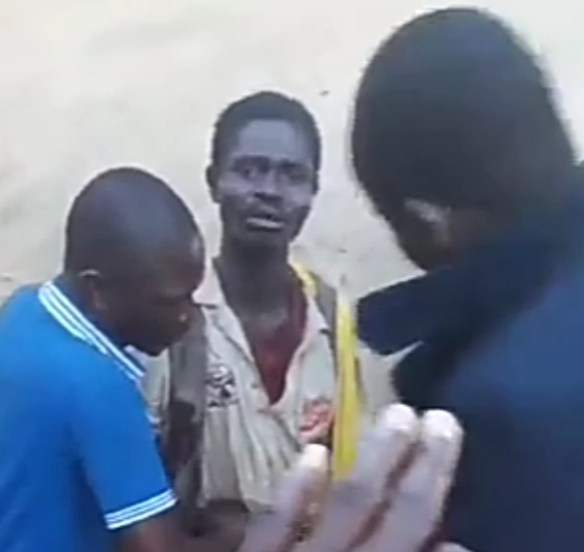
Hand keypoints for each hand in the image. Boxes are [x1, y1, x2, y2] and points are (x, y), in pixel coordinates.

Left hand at [240, 404, 468, 551]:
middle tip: (440, 419)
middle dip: (422, 471)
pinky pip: (274, 524)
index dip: (438, 498)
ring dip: (375, 462)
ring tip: (399, 417)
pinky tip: (312, 454)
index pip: (412, 538)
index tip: (451, 454)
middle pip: (392, 517)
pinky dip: (296, 490)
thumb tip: (450, 548)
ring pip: (344, 507)